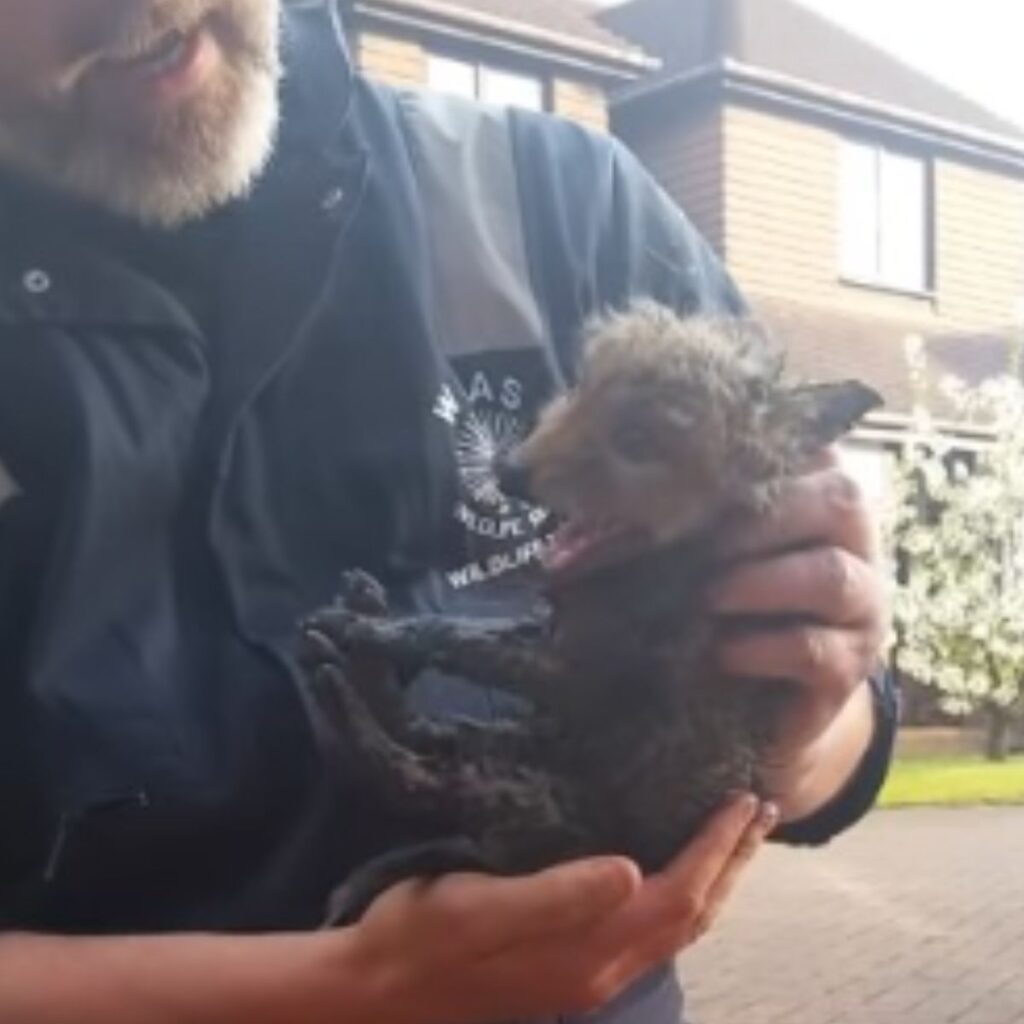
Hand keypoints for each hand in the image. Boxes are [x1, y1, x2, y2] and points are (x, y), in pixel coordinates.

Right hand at [339, 793, 775, 1023]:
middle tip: (760, 807)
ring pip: (674, 928)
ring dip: (712, 880)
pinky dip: (679, 894)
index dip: (715, 849)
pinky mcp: (569, 968)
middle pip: (691, 916)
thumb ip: (557, 895)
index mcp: (588, 952)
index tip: (742, 799)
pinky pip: (650, 931)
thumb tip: (634, 870)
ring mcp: (587, 975)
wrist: (377, 988)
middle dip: (731, 862)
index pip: (678, 895)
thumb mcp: (479, 906)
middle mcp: (602, 971)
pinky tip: (670, 870)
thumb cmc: (419, 934)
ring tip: (734, 836)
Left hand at [708, 449, 889, 819]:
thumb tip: (587, 523)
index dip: (758, 456)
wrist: (759, 703)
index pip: (811, 449)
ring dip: (761, 581)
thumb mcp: (701, 555)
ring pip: (831, 575)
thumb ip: (672, 524)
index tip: (696, 473)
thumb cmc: (723, 606)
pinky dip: (762, 647)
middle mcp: (854, 542)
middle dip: (763, 518)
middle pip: (839, 500)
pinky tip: (721, 650)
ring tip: (707, 596)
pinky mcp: (850, 667)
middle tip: (702, 541)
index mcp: (819, 494)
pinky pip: (815, 648)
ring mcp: (863, 606)